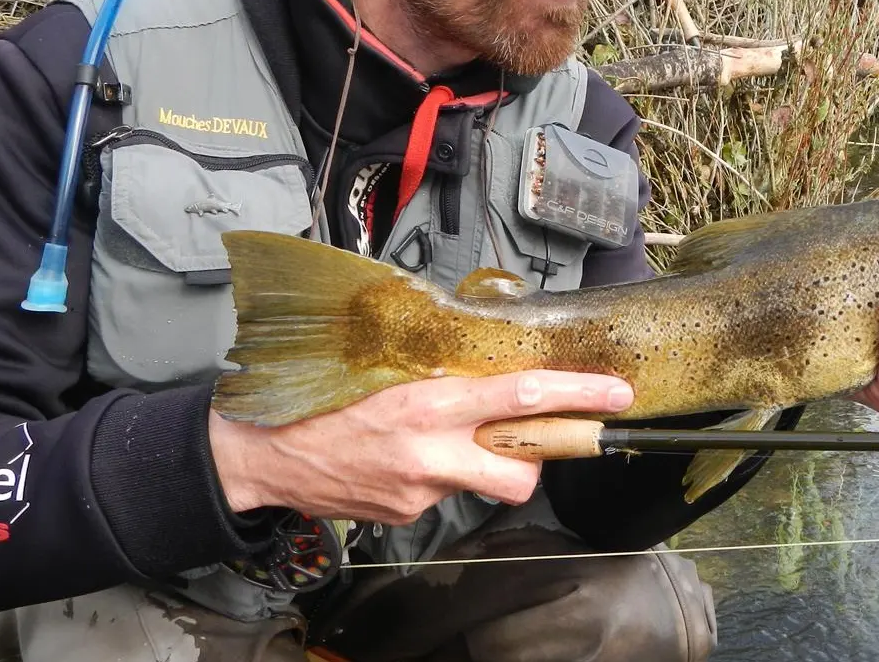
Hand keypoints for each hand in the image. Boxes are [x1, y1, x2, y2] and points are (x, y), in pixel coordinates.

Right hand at [208, 371, 633, 523]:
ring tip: (450, 445)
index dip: (577, 394)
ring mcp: (421, 490)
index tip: (615, 393)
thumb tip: (491, 364)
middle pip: (522, 472)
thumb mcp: (387, 368)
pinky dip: (436, 478)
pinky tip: (402, 461)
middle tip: (543, 438)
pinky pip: (444, 497)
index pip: (522, 396)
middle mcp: (432, 451)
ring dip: (484, 468)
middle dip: (541, 460)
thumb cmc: (322, 398)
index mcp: (430, 404)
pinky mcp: (405, 515)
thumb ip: (443, 371)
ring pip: (485, 487)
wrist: (263, 453)